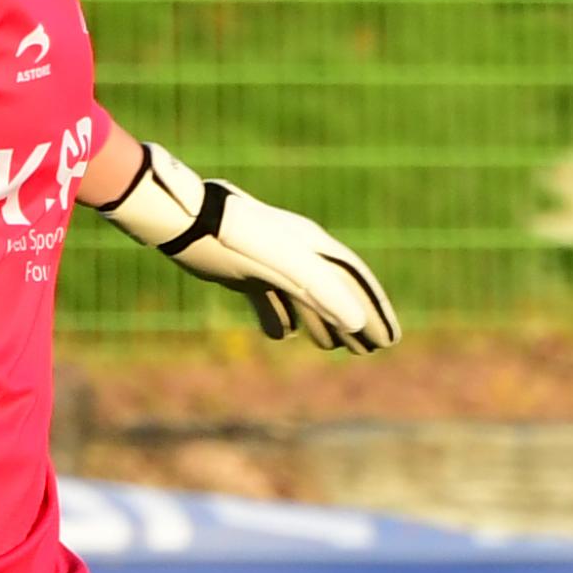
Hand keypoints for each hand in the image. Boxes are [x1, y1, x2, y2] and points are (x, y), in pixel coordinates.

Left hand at [100, 138, 404, 350]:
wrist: (182, 220)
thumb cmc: (231, 240)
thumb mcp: (280, 266)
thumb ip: (318, 289)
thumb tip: (356, 321)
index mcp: (312, 248)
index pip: (354, 283)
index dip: (375, 311)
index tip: (391, 339)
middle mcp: (296, 252)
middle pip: (334, 291)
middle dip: (354, 321)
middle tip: (371, 352)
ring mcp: (270, 261)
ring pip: (305, 297)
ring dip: (322, 322)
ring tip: (335, 349)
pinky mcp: (244, 270)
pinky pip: (270, 298)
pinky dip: (279, 317)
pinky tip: (281, 336)